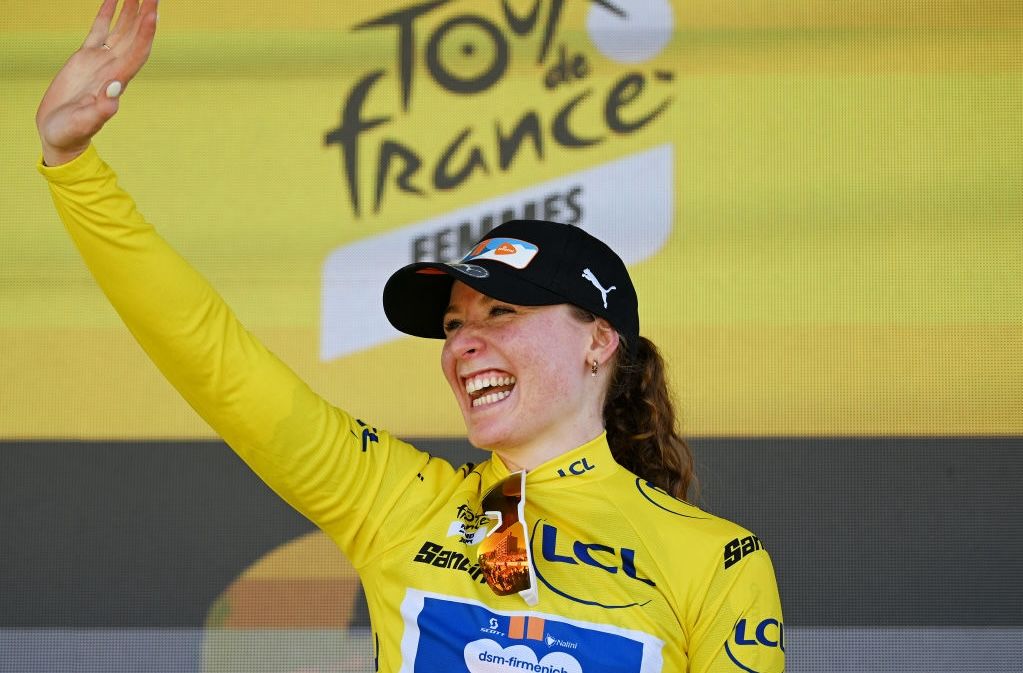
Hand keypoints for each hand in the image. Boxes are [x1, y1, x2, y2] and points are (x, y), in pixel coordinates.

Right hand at [36, 0, 158, 165]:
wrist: (59, 135)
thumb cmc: (72, 133)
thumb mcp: (84, 123)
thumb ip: (100, 110)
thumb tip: (115, 90)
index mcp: (116, 82)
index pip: (137, 53)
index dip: (146, 34)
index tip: (154, 14)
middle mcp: (114, 68)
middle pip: (135, 37)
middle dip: (146, 16)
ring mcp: (101, 61)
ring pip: (122, 30)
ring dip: (132, 11)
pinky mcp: (86, 58)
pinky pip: (100, 30)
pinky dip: (108, 14)